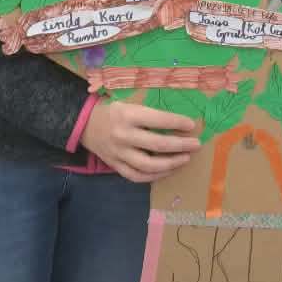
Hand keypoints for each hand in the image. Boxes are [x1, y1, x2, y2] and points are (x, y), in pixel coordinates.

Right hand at [78, 101, 200, 183]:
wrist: (85, 125)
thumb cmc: (114, 112)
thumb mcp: (129, 105)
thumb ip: (150, 114)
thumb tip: (179, 123)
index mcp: (128, 115)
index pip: (158, 120)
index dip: (177, 122)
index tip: (192, 125)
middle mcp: (123, 135)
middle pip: (157, 144)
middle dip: (180, 145)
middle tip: (196, 145)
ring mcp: (119, 153)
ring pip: (148, 165)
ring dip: (171, 164)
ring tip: (185, 159)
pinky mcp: (116, 165)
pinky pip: (137, 176)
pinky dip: (155, 176)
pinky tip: (168, 170)